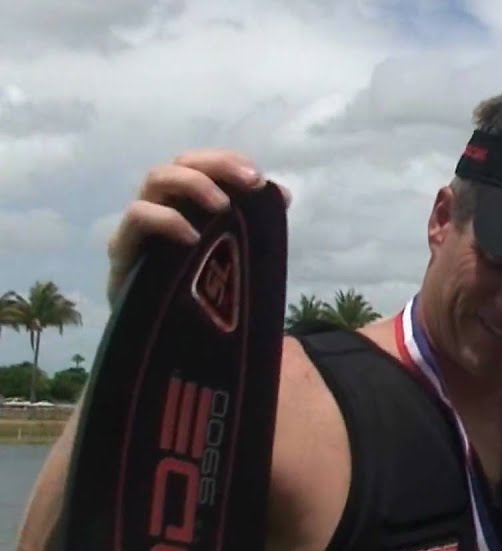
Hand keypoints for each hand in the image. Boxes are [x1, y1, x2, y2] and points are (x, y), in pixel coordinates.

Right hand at [106, 149, 292, 306]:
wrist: (170, 342)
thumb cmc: (202, 296)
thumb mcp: (237, 258)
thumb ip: (258, 226)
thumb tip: (283, 195)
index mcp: (186, 204)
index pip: (202, 165)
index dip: (228, 161)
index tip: (257, 177)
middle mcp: (161, 206)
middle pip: (179, 163)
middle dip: (216, 165)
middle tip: (249, 183)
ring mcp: (139, 226)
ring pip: (154, 179)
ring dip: (193, 184)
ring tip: (223, 208)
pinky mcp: (123, 251)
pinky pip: (138, 218)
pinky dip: (167, 219)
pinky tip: (193, 238)